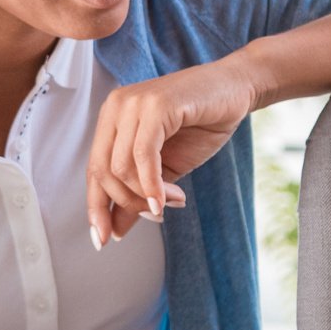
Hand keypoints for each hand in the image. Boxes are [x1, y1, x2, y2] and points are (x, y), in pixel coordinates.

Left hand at [85, 55, 262, 246]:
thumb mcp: (166, 168)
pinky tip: (167, 199)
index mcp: (112, 120)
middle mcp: (116, 108)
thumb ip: (139, 194)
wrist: (236, 90)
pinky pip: (144, 156)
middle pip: (102, 172)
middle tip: (156, 216)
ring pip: (122, 167)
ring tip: (171, 202)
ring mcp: (133, 103)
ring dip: (147, 196)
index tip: (104, 239)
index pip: (94, 170)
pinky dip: (153, 185)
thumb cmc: (202, 124)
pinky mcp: (156, 105)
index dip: (96, 208)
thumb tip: (115, 231)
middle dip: (127, 204)